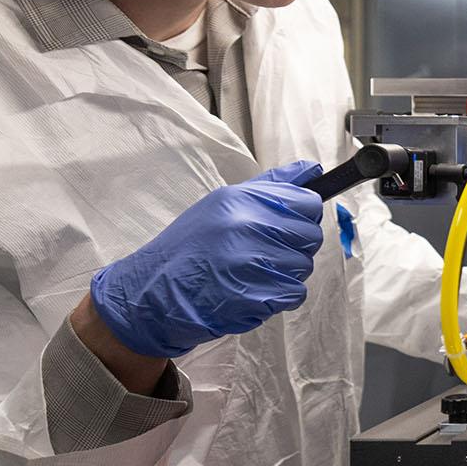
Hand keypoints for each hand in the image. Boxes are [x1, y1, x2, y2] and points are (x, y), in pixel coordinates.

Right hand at [88, 161, 325, 358]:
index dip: (304, 216)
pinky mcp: (254, 297)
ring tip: (252, 272)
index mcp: (241, 201)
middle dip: (295, 247)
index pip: (307, 204)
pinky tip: (253, 290)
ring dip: (285, 273)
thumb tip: (313, 169)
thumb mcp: (223, 204)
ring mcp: (251, 264)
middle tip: (264, 252)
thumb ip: (271, 186)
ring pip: (303, 267)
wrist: (153, 292)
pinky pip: (294, 293)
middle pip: (310, 237)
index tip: (289, 225)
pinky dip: (279, 296)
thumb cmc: (191, 246)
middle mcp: (247, 228)